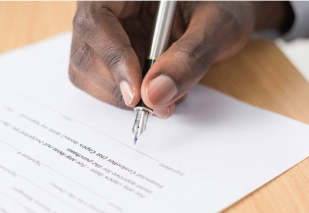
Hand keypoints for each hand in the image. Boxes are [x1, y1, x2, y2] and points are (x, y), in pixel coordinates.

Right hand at [69, 1, 291, 118]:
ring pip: (87, 72)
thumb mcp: (218, 25)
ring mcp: (106, 33)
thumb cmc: (223, 7)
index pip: (96, 21)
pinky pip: (102, 82)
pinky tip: (156, 91)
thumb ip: (190, 57)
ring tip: (164, 96)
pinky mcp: (110, 54)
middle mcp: (108, 7)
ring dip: (121, 97)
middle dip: (118, 87)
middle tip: (156, 106)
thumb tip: (155, 96)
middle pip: (85, 52)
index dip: (113, 60)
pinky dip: (127, 98)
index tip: (137, 94)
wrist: (222, 14)